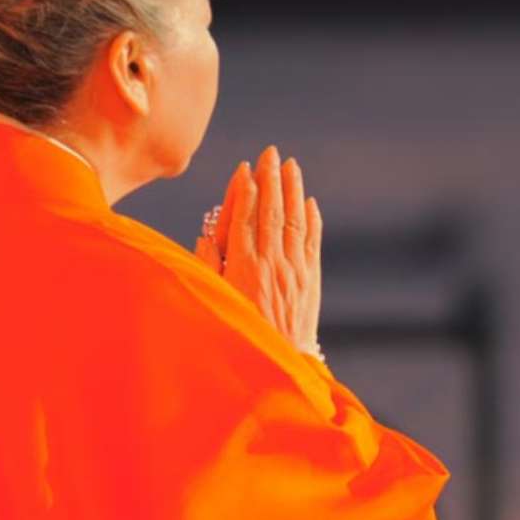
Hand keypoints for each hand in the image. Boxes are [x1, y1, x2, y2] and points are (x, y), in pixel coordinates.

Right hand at [211, 144, 322, 357]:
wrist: (279, 366)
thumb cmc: (238, 334)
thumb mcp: (213, 301)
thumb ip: (206, 266)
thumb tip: (207, 234)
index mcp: (242, 266)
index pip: (244, 218)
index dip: (244, 191)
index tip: (244, 168)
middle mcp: (271, 263)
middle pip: (271, 212)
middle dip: (270, 180)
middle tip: (270, 153)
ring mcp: (294, 271)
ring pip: (294, 221)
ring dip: (293, 191)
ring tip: (291, 166)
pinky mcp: (311, 281)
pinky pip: (312, 242)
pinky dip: (312, 220)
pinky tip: (310, 203)